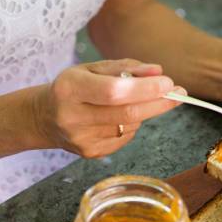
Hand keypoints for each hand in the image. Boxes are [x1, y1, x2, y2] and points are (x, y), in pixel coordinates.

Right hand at [32, 59, 183, 157]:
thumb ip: (126, 67)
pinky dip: (131, 125)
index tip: (168, 83)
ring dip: (143, 112)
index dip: (144, 89)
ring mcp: (82, 139)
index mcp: (70, 88)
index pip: (113, 91)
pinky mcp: (91, 153)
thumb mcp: (92, 69)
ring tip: (133, 101)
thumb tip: (159, 72)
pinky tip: (118, 117)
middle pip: (127, 113)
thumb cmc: (73, 87)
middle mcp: (73, 116)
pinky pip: (125, 138)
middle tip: (179, 93)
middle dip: (159, 103)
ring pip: (130, 126)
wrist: (43, 117)